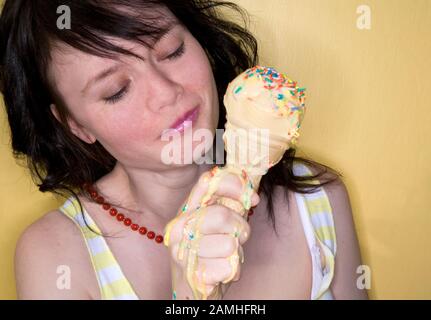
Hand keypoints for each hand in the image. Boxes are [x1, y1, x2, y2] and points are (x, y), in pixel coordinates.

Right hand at [164, 168, 259, 298]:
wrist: (194, 288)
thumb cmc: (210, 252)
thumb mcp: (219, 224)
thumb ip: (232, 205)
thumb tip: (252, 196)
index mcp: (187, 209)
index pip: (208, 183)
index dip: (234, 186)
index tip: (251, 197)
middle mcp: (179, 226)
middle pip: (222, 215)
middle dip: (240, 228)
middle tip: (238, 237)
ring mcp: (182, 251)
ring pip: (229, 244)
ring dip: (237, 253)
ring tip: (225, 257)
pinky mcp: (192, 274)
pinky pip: (228, 267)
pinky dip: (232, 272)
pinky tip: (220, 272)